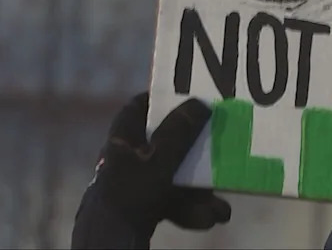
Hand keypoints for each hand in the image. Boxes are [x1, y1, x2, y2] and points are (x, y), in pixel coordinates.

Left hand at [72, 93, 230, 247]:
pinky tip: (212, 218)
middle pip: (165, 144)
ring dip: (199, 190)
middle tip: (216, 147)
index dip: (159, 100)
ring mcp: (133, 186)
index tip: (186, 97)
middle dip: (195, 153)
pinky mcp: (142, 209)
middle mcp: (126, 160)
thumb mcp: (159, 159)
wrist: (111, 240)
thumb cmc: (131, 194)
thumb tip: (199, 103)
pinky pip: (172, 202)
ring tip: (221, 205)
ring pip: (174, 178)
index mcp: (121, 140)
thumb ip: (179, 132)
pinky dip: (191, 209)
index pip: (137, 108)